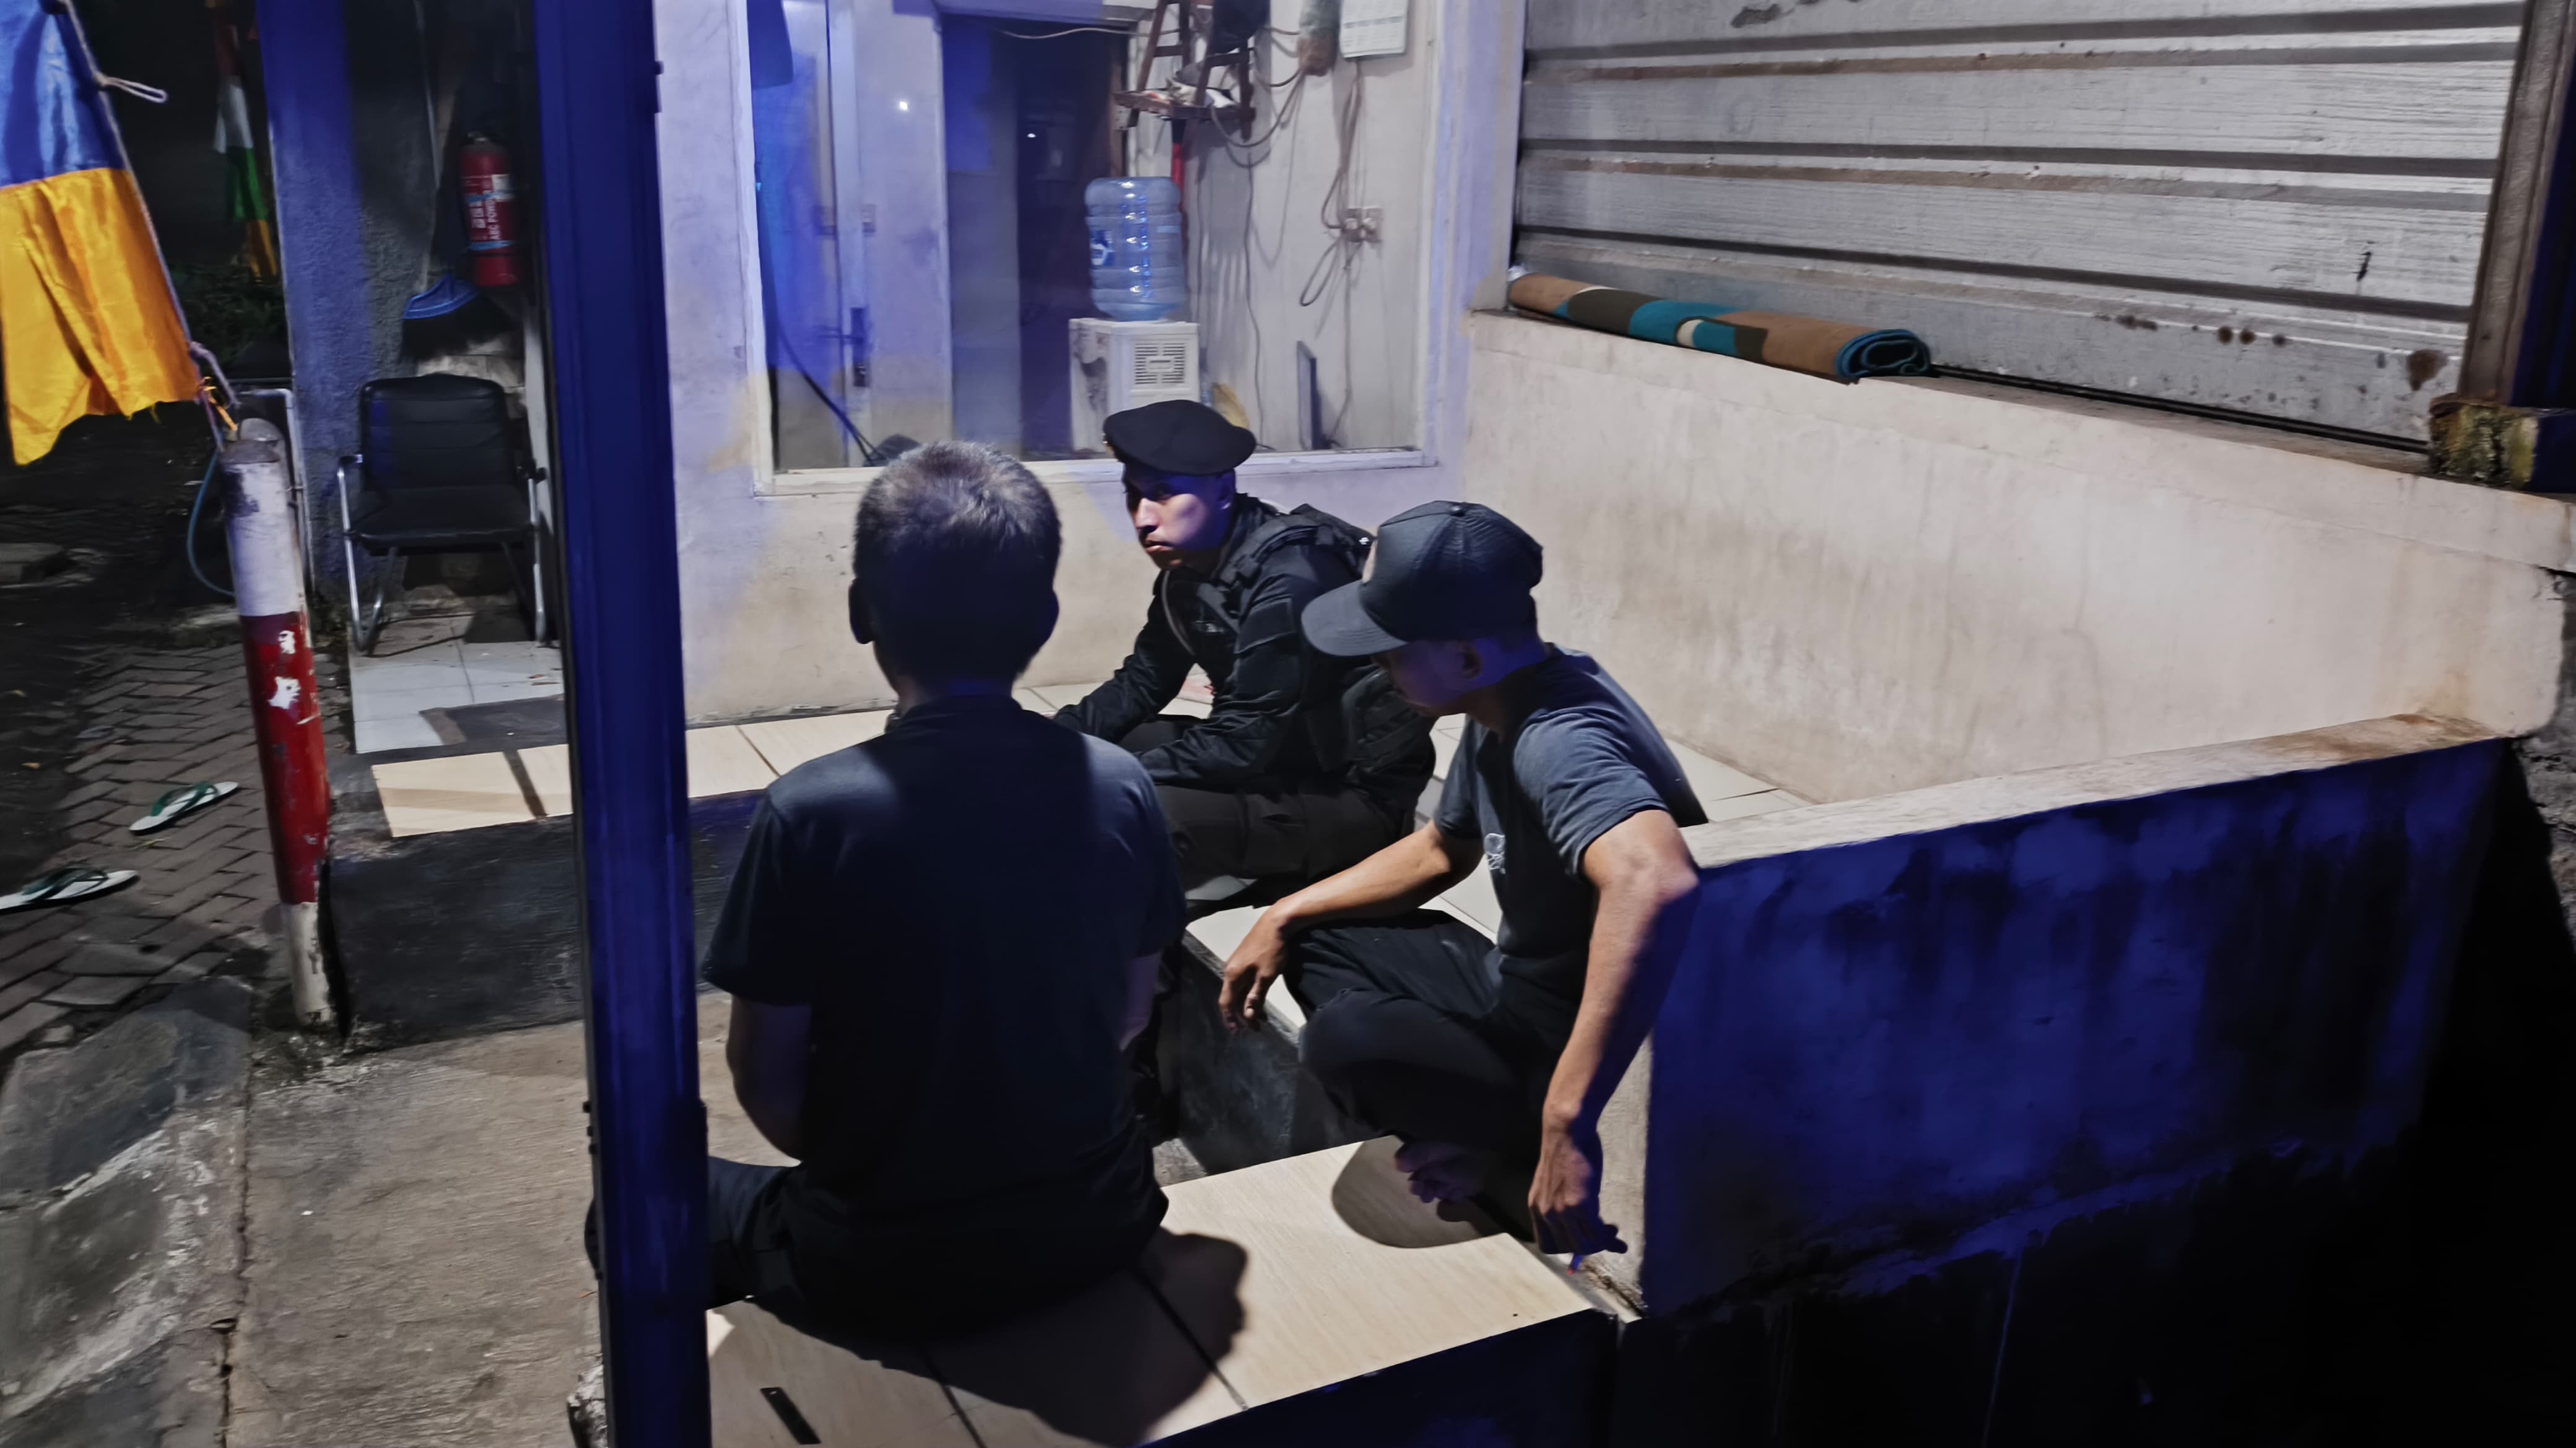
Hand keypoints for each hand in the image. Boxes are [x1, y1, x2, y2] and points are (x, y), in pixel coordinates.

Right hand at [1217, 915, 1288, 1032]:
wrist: (1276, 923)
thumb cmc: (1272, 950)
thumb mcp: (1266, 977)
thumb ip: (1255, 997)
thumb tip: (1247, 1016)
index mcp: (1232, 975)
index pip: (1226, 1002)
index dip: (1230, 1019)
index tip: (1237, 1033)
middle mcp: (1231, 971)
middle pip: (1233, 998)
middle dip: (1243, 1015)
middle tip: (1256, 1029)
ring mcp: (1237, 964)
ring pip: (1240, 991)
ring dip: (1249, 1005)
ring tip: (1263, 1018)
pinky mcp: (1245, 960)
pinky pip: (1244, 982)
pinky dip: (1252, 994)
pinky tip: (1261, 999)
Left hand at [1529, 1117, 1625, 1257]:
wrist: (1567, 1132)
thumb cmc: (1566, 1153)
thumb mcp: (1556, 1185)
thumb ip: (1562, 1205)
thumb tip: (1582, 1225)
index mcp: (1536, 1208)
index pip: (1546, 1245)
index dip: (1565, 1248)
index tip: (1582, 1242)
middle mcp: (1545, 1213)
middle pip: (1566, 1248)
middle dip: (1588, 1247)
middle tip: (1603, 1237)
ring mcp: (1561, 1211)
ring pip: (1582, 1245)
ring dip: (1600, 1245)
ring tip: (1613, 1234)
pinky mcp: (1578, 1205)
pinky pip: (1596, 1233)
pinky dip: (1609, 1240)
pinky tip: (1617, 1236)